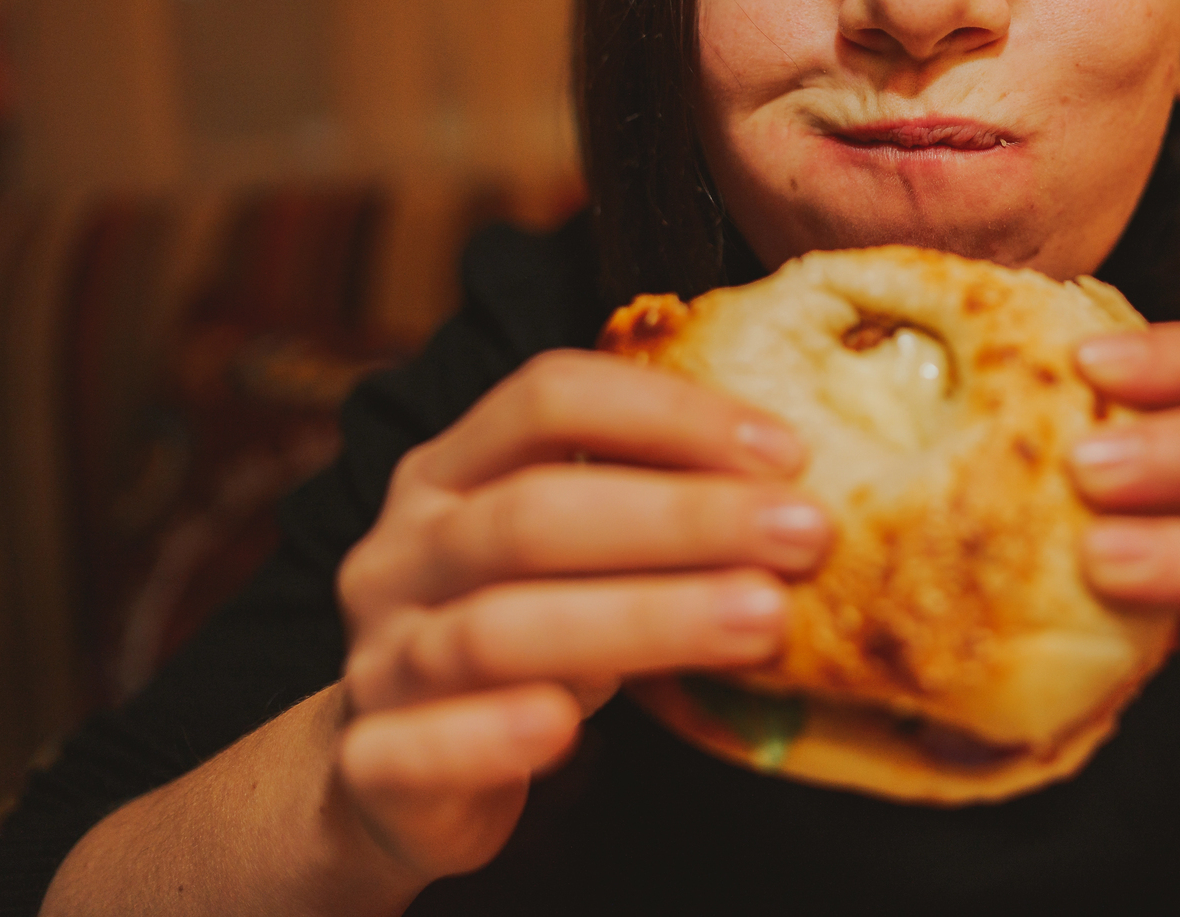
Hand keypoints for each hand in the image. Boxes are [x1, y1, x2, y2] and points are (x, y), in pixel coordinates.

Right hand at [332, 350, 830, 882]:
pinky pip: (417, 748)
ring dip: (641, 619)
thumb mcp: (572, 555)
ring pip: (495, 630)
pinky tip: (565, 732)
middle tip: (806, 533)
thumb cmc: (524, 636)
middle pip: (534, 513)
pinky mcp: (372, 764)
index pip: (548, 397)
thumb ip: (647, 507)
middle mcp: (402, 549)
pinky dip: (491, 736)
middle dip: (683, 517)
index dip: (669, 412)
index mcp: (450, 470)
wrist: (400, 781)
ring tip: (762, 620)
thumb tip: (808, 481)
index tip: (789, 451)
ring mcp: (379, 655)